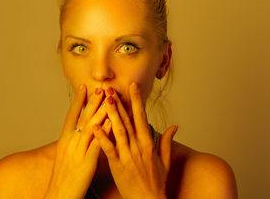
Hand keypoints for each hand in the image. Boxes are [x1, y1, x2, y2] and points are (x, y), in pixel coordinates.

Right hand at [43, 85, 111, 198]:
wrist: (58, 197)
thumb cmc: (63, 179)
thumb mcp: (65, 156)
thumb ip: (72, 142)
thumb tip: (79, 131)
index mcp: (65, 141)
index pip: (71, 116)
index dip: (78, 100)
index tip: (83, 86)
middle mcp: (70, 143)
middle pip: (82, 118)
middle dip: (92, 101)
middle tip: (100, 87)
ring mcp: (78, 152)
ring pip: (90, 128)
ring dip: (100, 112)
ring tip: (108, 98)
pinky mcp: (87, 163)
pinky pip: (97, 144)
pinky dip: (105, 132)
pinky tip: (113, 123)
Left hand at [92, 83, 177, 198]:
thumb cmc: (156, 182)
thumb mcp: (165, 160)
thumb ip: (167, 141)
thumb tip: (174, 126)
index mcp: (148, 143)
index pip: (142, 117)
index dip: (137, 100)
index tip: (132, 86)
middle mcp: (138, 146)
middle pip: (128, 120)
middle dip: (119, 103)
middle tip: (111, 88)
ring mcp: (128, 155)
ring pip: (119, 130)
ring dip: (111, 114)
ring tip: (105, 100)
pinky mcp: (118, 165)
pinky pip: (108, 149)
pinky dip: (102, 137)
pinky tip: (94, 126)